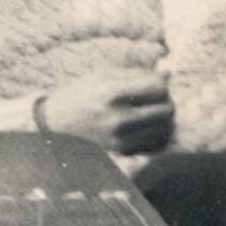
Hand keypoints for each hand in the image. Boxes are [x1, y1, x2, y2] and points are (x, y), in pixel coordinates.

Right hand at [41, 71, 173, 154]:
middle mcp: (118, 119)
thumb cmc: (82, 93)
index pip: (159, 87)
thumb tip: (168, 75)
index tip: (152, 82)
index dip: (160, 82)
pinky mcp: (122, 151)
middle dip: (165, 100)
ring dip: (163, 118)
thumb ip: (137, 74)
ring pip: (165, 128)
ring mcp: (121, 138)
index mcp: (112, 94)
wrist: (56, 123)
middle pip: (167, 109)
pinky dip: (156, 134)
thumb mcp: (104, 75)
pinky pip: (155, 143)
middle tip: (155, 98)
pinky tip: (145, 127)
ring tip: (150, 112)